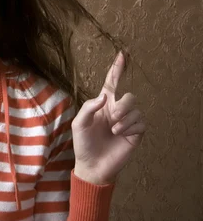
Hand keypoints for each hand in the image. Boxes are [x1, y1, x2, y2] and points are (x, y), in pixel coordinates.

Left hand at [71, 52, 145, 184]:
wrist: (92, 165)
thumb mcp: (79, 124)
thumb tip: (105, 96)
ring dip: (125, 118)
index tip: (121, 55)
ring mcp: (127, 122)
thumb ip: (89, 107)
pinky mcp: (135, 134)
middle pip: (129, 96)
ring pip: (136, 109)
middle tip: (113, 117)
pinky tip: (121, 134)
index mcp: (102, 106)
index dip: (116, 70)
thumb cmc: (83, 143)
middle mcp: (116, 111)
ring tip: (114, 129)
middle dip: (123, 104)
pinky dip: (130, 127)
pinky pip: (141, 122)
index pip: (111, 84)